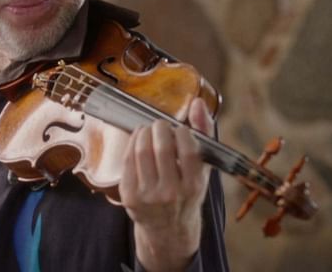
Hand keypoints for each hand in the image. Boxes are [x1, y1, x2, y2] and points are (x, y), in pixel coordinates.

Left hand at [119, 98, 213, 271]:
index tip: (179, 129)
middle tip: (160, 125)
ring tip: (149, 130)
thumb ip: (204, 133)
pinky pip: (128, 160)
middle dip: (159, 127)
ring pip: (141, 151)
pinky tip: (138, 139)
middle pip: (161, 147)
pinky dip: (132, 143)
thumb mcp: (203, 168)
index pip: (187, 148)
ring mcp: (148, 196)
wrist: (169, 229)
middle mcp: (171, 193)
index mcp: (193, 186)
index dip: (181, 131)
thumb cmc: (188, 192)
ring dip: (144, 132)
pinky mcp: (129, 196)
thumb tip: (197, 102)